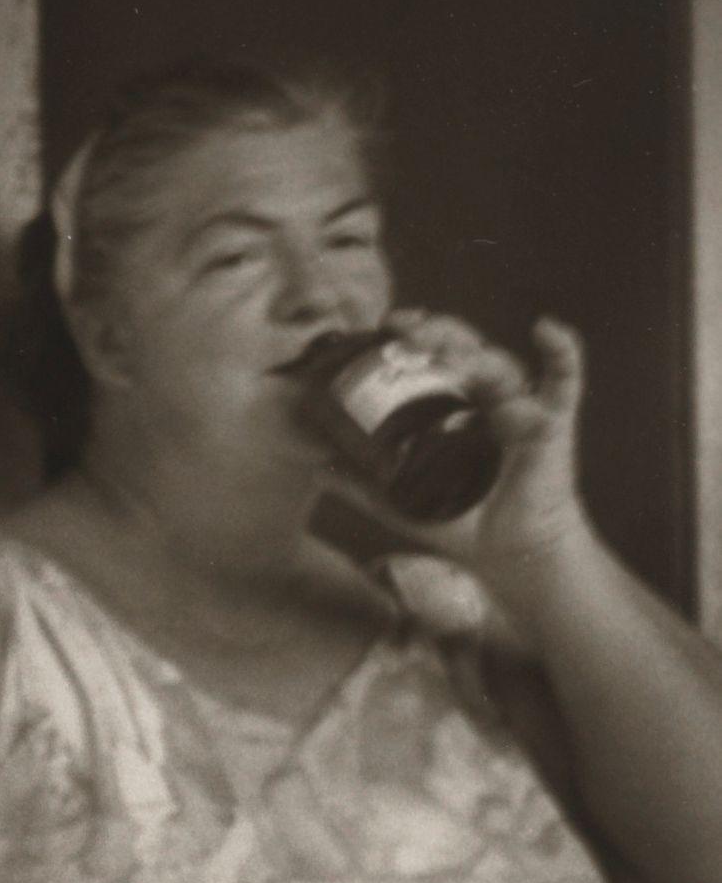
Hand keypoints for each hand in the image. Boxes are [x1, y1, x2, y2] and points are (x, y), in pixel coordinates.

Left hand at [362, 310, 590, 583]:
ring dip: (471, 353)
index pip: (435, 361)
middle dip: (434, 334)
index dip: (414, 340)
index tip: (384, 328)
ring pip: (499, 365)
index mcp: (457, 408)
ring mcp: (523, 406)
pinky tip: (545, 328)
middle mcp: (489, 399)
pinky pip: (563, 379)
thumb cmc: (464, 522)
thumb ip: (363, 487)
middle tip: (400, 327)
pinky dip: (561, 351)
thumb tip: (318, 468)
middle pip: (464, 351)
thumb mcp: (403, 505)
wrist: (511, 555)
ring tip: (442, 350)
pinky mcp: (553, 422)